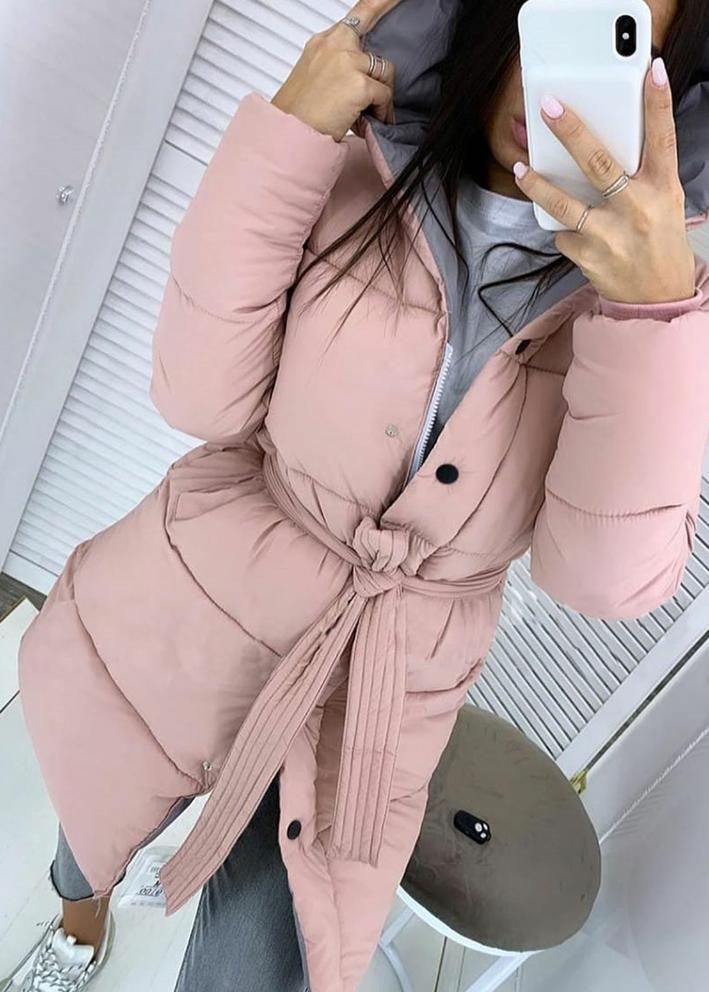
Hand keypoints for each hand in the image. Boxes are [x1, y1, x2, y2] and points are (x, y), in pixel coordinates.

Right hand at [271, 1, 401, 141]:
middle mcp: (334, 45)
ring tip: (369, 114)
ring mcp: (348, 62)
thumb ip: (335, 66)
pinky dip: (382, 111)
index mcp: (322, 42)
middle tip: (376, 96)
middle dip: (380, 74)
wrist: (289, 135)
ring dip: (381, 96)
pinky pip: (384, 95)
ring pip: (383, 72)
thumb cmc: (298, 115)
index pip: (359, 13)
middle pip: (376, 48)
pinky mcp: (359, 84)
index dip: (380, 3)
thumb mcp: (312, 78)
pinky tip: (369, 122)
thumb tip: (358, 76)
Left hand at [513, 58, 696, 304]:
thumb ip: (642, 173)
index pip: (663, 139)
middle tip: (548, 106)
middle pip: (599, 164)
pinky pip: (563, 232)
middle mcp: (636, 209)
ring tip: (520, 166)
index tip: (653, 70)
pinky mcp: (588, 257)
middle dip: (572, 132)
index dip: (658, 103)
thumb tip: (608, 138)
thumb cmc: (659, 242)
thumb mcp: (665, 202)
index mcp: (662, 189)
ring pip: (565, 204)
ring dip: (538, 185)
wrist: (657, 299)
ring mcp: (609, 235)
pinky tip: (569, 227)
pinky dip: (562, 226)